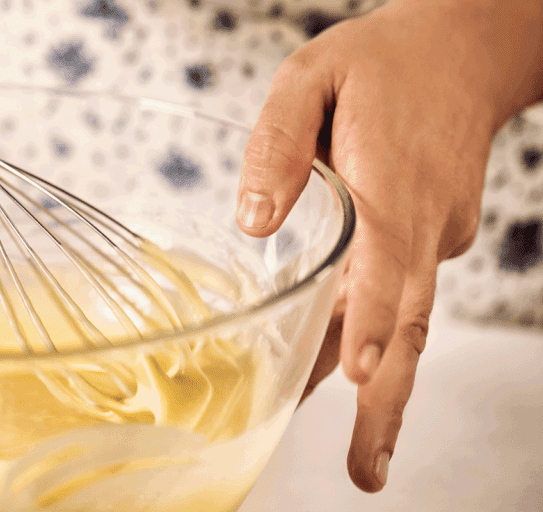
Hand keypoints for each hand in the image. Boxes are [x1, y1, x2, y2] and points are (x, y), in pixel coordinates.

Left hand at [237, 0, 542, 492]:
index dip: (376, 321)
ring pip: (404, 320)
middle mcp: (420, 224)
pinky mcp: (428, 240)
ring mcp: (432, 236)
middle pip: (409, 322)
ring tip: (363, 457)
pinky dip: (370, 337)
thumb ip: (280, 145)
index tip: (366, 375)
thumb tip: (255, 222)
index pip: (388, 263)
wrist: (464, 51)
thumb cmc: (383, 63)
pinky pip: (396, 295)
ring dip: (382, 388)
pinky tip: (342, 369)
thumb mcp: (312, 76)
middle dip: (389, 400)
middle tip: (367, 472)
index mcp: (391, 183)